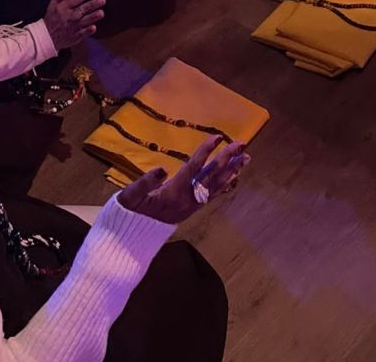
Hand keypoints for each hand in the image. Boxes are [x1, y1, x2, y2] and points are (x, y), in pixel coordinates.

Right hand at [43, 0, 104, 49]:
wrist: (47, 37)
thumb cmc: (52, 18)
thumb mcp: (53, 4)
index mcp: (65, 7)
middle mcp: (70, 16)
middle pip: (83, 9)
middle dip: (93, 4)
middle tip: (102, 0)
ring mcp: (73, 27)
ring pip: (85, 20)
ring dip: (93, 17)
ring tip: (101, 13)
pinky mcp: (76, 36)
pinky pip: (83, 33)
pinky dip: (87, 31)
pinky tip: (94, 27)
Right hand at [119, 135, 249, 223]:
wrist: (132, 239)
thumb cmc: (130, 213)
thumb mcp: (130, 197)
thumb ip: (145, 182)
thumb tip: (162, 168)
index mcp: (173, 193)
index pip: (193, 168)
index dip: (205, 151)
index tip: (217, 137)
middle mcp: (187, 200)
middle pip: (210, 176)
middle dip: (227, 159)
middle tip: (241, 144)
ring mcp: (191, 206)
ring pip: (216, 187)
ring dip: (231, 171)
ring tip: (245, 158)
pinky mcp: (192, 209)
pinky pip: (212, 195)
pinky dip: (224, 184)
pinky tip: (232, 177)